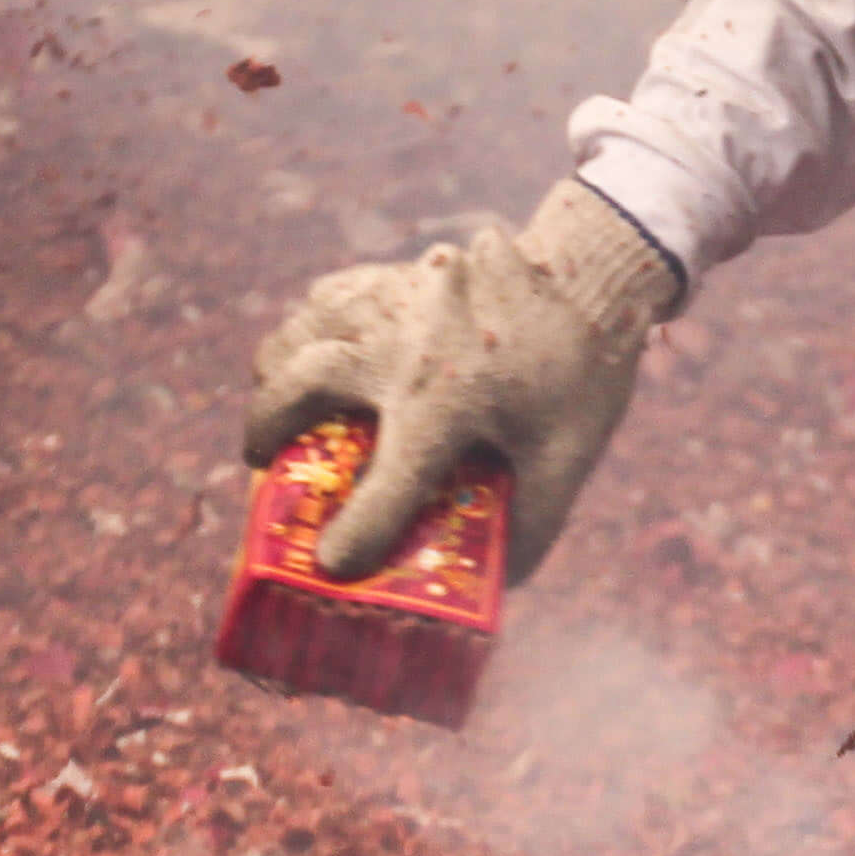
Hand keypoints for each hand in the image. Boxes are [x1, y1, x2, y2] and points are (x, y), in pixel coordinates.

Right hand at [241, 180, 678, 579]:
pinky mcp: (393, 275)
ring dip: (274, 379)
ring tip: (275, 408)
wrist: (591, 272)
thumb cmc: (581, 372)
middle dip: (266, 433)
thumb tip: (501, 583)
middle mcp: (400, 349)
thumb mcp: (568, 456)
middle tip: (263, 465)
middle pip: (297, 387)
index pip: (383, 485)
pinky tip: (317, 353)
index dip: (355, 535)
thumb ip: (533, 523)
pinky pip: (325, 300)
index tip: (331, 565)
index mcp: (445, 402)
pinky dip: (306, 331)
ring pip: (297, 334)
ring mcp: (389, 303)